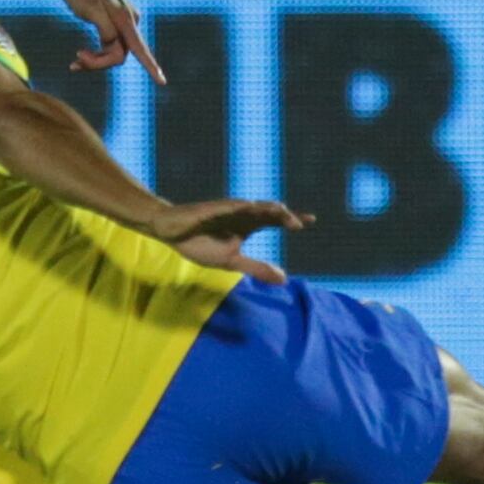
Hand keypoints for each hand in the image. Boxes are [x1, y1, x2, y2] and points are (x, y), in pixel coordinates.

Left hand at [61, 0, 164, 84]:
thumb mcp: (91, 10)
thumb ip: (107, 30)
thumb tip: (116, 48)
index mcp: (125, 19)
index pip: (139, 48)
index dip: (150, 66)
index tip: (162, 81)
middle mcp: (130, 21)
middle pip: (119, 55)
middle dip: (98, 63)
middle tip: (74, 63)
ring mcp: (123, 23)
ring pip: (113, 52)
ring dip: (95, 60)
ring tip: (74, 62)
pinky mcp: (115, 24)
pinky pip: (109, 46)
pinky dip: (95, 54)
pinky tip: (80, 58)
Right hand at [144, 199, 309, 284]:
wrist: (171, 232)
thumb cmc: (201, 243)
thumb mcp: (231, 261)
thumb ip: (257, 268)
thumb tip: (285, 278)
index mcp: (247, 225)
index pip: (274, 220)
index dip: (292, 219)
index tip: (312, 220)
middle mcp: (241, 214)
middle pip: (267, 211)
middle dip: (284, 215)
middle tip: (300, 222)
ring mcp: (226, 210)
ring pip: (251, 205)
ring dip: (266, 207)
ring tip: (282, 210)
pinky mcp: (210, 209)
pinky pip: (226, 206)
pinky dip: (238, 206)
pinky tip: (249, 205)